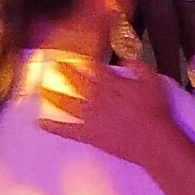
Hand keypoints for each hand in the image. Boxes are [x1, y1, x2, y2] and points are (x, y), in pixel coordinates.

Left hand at [34, 55, 177, 168]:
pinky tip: (39, 123)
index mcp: (111, 84)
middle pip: (76, 81)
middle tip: (54, 63)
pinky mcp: (88, 135)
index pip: (93, 67)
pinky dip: (52, 127)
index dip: (83, 60)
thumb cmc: (155, 112)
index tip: (75, 54)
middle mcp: (96, 98)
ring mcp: (90, 117)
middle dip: (64, 71)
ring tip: (41, 89)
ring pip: (66, 103)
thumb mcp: (153, 81)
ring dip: (52, 95)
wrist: (153, 140)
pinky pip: (66, 131)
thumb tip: (125, 60)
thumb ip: (137, 67)